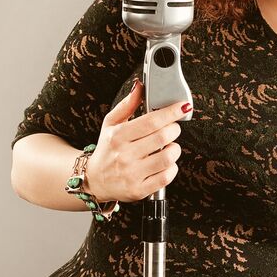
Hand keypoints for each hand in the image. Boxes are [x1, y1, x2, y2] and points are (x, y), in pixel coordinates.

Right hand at [85, 79, 191, 202]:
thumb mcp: (111, 124)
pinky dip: (172, 167)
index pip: (151, 121)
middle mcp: (124, 155)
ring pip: (167, 158)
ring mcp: (132, 174)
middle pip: (162, 137)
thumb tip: (140, 86)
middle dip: (174, 129)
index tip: (182, 107)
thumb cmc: (107, 149)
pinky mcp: (139, 190)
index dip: (171, 112)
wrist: (94, 180)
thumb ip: (127, 104)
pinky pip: (166, 177)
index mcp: (118, 136)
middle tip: (173, 128)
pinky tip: (165, 163)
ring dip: (175, 149)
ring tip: (169, 146)